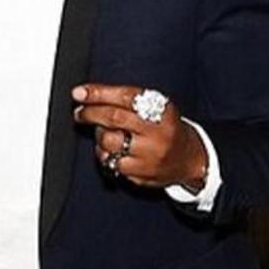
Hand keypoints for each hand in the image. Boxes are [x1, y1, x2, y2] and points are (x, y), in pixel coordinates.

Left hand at [71, 83, 207, 190]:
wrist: (189, 159)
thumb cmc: (166, 128)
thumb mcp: (158, 106)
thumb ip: (129, 101)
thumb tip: (89, 95)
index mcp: (161, 111)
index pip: (125, 97)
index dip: (99, 93)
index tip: (79, 93)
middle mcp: (157, 133)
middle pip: (114, 119)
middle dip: (90, 114)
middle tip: (80, 113)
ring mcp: (149, 156)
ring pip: (109, 143)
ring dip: (98, 136)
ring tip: (102, 133)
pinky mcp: (141, 175)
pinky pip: (112, 163)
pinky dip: (105, 154)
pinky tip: (112, 150)